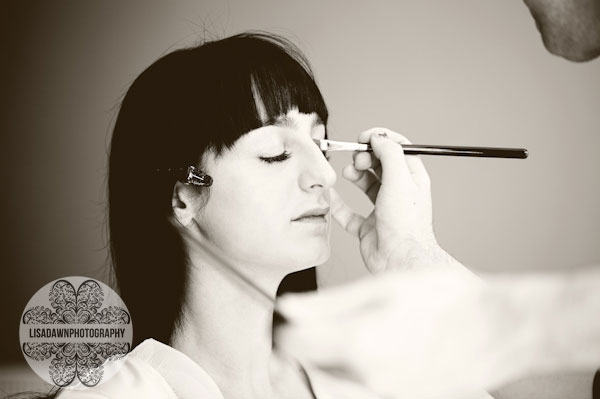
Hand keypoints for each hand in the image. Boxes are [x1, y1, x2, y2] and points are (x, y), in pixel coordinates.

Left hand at [275, 270, 535, 397]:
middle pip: (309, 365)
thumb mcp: (384, 287)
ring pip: (332, 376)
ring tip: (352, 325)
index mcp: (358, 343)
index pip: (291, 345)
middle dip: (303, 342)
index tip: (290, 314)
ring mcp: (384, 393)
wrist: (497, 331)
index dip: (283, 328)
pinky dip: (354, 364)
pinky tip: (377, 341)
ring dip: (328, 354)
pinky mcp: (399, 398)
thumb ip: (330, 303)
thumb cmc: (445, 300)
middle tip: (316, 318)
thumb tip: (287, 308)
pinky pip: (359, 384)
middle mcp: (365, 377)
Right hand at [331, 128, 456, 273]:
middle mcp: (398, 194)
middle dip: (365, 157)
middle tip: (357, 159)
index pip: (398, 150)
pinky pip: (349, 213)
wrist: (399, 259)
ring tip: (347, 173)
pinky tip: (331, 195)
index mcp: (412, 180)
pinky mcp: (368, 228)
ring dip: (354, 175)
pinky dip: (339, 203)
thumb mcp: (400, 179)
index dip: (381, 140)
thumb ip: (389, 153)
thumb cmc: (405, 223)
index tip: (364, 137)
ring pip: (365, 185)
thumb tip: (379, 137)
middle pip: (380, 165)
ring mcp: (383, 211)